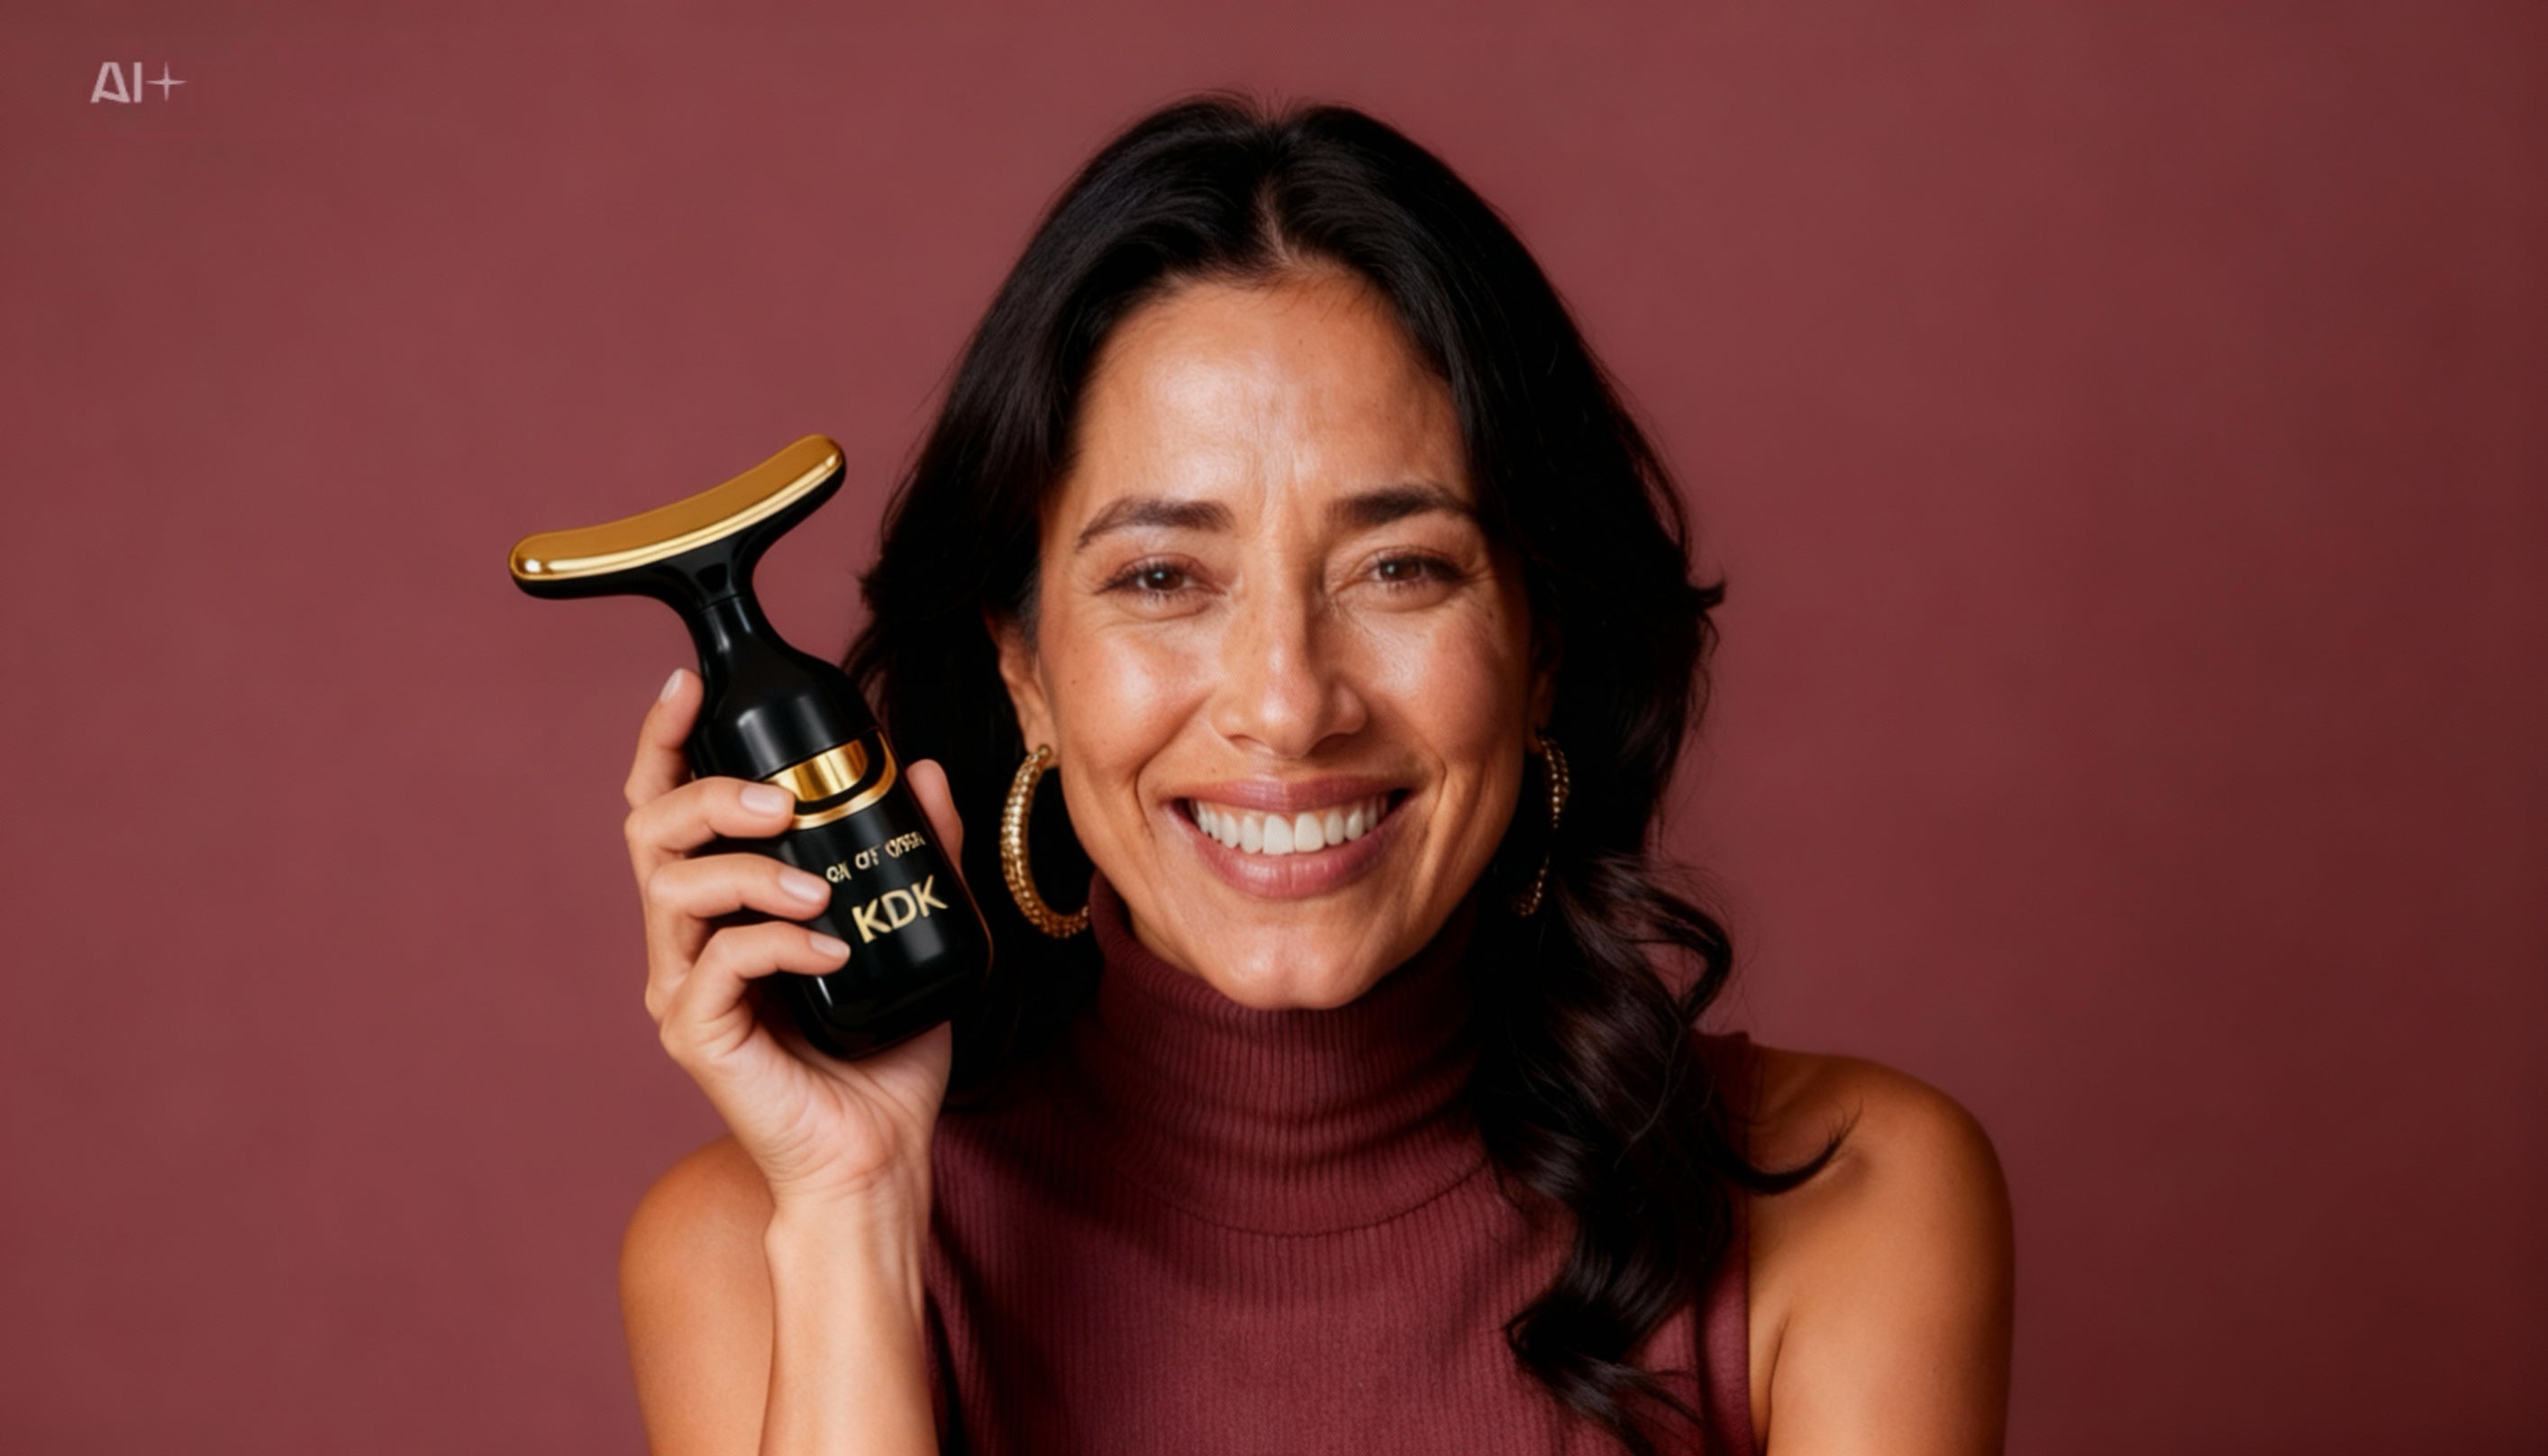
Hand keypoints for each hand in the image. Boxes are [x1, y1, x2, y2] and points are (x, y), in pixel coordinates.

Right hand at [621, 667, 958, 1214]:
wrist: (879, 1157)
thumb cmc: (887, 1055)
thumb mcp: (916, 931)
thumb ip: (920, 853)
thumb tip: (923, 769)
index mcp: (720, 909)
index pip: (669, 806)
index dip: (667, 741)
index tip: (691, 687)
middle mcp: (685, 942)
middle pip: (649, 831)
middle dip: (712, 793)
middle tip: (786, 801)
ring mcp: (682, 989)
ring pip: (672, 889)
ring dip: (748, 869)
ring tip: (821, 888)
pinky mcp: (696, 1035)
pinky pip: (718, 963)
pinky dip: (777, 941)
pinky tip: (833, 949)